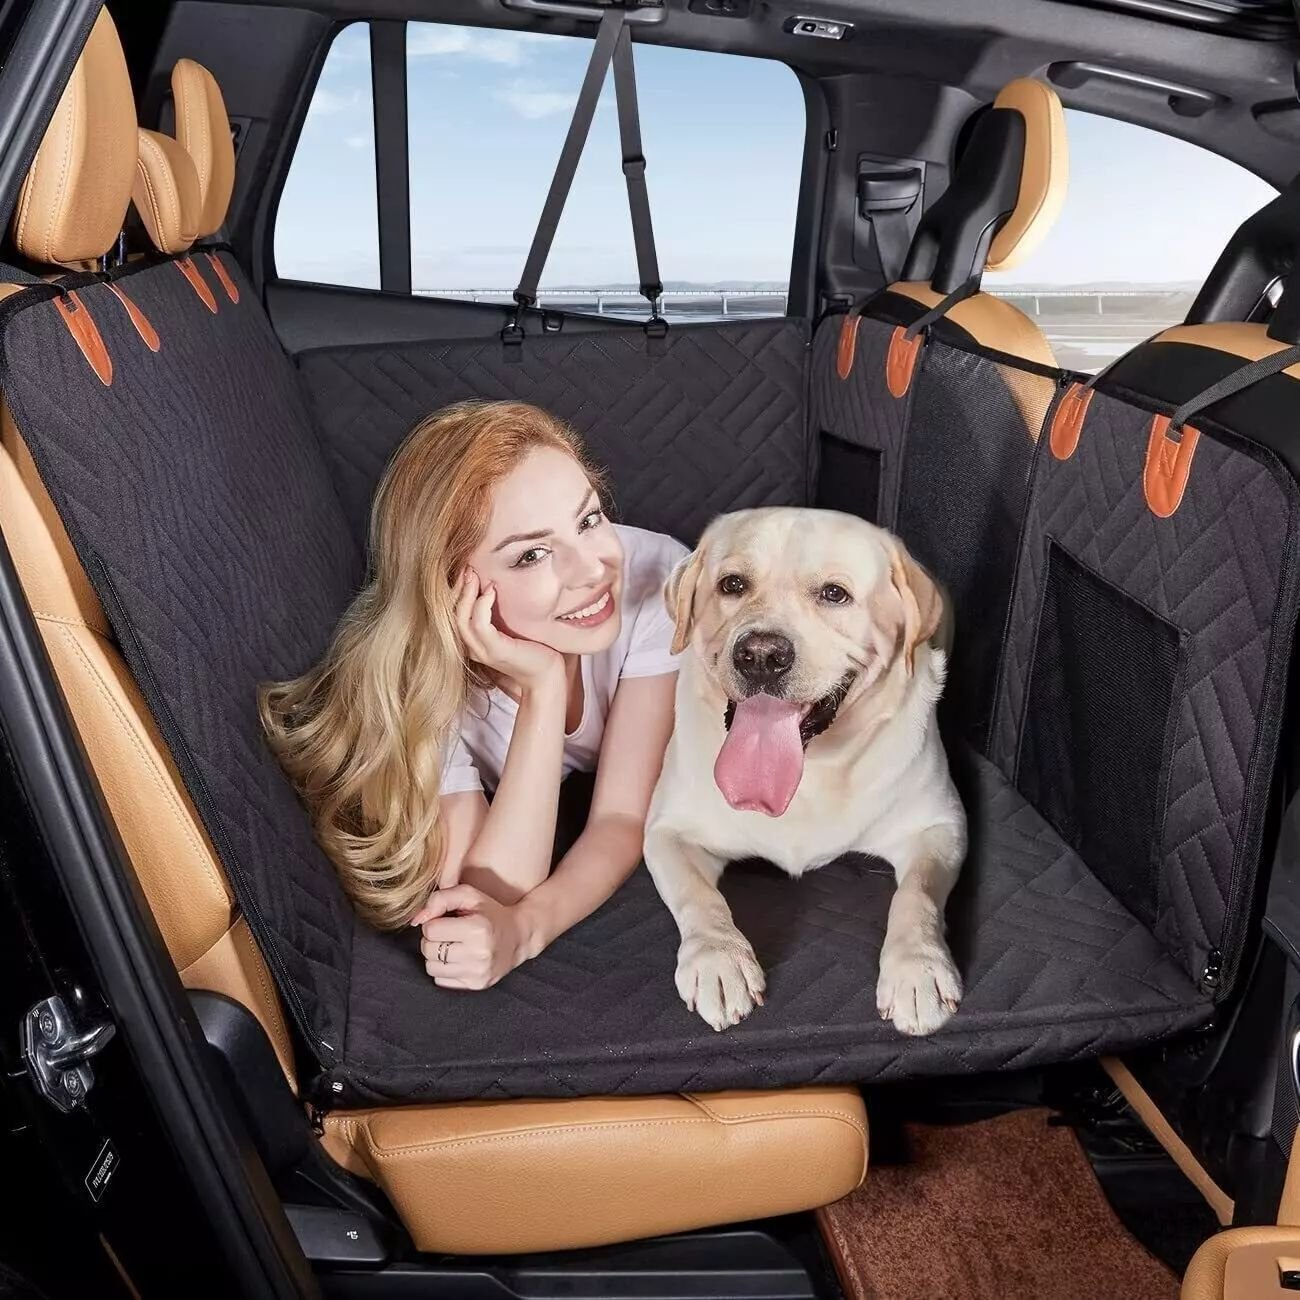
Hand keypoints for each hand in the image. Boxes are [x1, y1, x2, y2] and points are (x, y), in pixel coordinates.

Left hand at [411, 883, 530, 989]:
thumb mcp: (469, 895)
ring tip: (452, 945)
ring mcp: (478, 973)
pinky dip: (444, 969)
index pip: (431, 930)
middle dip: (433, 939)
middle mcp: (479, 954)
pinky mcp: (476, 985)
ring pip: (431, 967)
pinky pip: (440, 980)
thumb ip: (439, 899)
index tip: (447, 920)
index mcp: (477, 929)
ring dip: (436, 955)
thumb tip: (416, 920)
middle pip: (428, 950)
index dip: (434, 922)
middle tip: (449, 933)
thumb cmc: (490, 913)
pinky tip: (458, 958)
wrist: (518, 937)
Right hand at [454, 569, 563, 695]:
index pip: (454, 615)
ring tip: (473, 575)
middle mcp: (472, 648)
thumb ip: (496, 612)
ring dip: (466, 594)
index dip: (456, 592)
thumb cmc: (532, 648)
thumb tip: (493, 583)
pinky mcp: (495, 651)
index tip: (466, 570)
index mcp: (473, 642)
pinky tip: (492, 591)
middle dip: (457, 589)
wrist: (547, 674)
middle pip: (452, 615)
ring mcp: (482, 651)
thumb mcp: (509, 626)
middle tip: (467, 568)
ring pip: (461, 619)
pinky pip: (480, 625)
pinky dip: (482, 605)